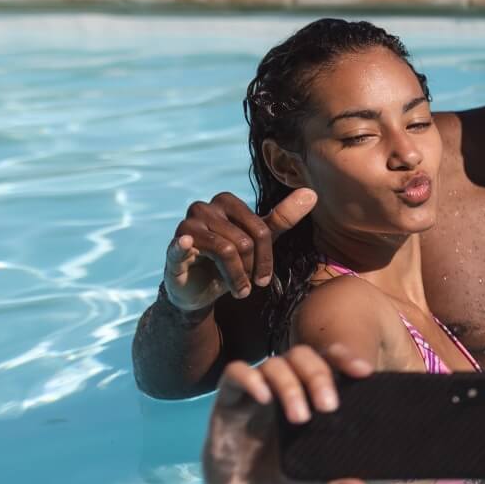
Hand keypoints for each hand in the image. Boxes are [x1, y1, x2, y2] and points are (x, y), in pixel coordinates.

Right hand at [162, 189, 316, 311]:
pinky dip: (183, 246)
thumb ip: (282, 217)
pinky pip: (180, 246)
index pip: (260, 229)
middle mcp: (203, 208)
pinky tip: (185, 246)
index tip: (264, 278)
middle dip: (251, 269)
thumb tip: (311, 192)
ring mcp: (185, 227)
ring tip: (238, 291)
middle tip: (249, 286)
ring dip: (236, 278)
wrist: (199, 288)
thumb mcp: (259, 239)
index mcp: (225, 202)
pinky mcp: (173, 248)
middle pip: (245, 241)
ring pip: (225, 250)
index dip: (266, 257)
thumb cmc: (231, 259)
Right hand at [202, 344, 374, 483]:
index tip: (364, 373)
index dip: (345, 358)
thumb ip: (338, 483)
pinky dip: (250, 380)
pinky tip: (264, 398)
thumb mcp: (313, 475)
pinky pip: (235, 373)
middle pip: (302, 356)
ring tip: (300, 418)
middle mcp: (283, 384)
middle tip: (329, 406)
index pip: (328, 359)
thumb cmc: (282, 468)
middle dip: (318, 375)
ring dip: (290, 386)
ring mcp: (256, 388)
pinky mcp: (228, 399)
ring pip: (274, 364)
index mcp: (309, 392)